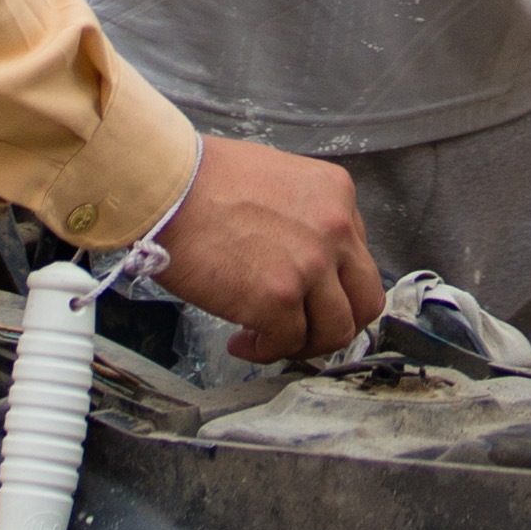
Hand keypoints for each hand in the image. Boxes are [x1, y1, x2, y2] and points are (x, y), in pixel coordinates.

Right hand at [152, 141, 381, 363]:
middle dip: (335, 322)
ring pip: (336, 330)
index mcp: (336, 196)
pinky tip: (241, 341)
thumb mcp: (275, 178)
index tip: (306, 297)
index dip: (332, 285)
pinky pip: (287, 343)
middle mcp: (335, 229)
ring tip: (269, 339)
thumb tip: (296, 257)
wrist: (165, 185)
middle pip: (365, 300)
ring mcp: (310, 266)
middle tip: (304, 330)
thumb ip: (302, 217)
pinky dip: (265, 351)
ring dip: (303, 343)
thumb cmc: (201, 179)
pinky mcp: (278, 299)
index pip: (358, 258)